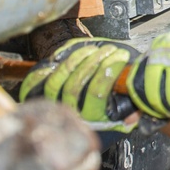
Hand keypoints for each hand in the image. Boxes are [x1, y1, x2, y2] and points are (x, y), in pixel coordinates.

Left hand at [20, 38, 139, 132]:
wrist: (86, 119)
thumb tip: (132, 116)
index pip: (96, 93)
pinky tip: (63, 57)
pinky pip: (35, 82)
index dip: (108, 70)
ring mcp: (54, 107)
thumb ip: (134, 111)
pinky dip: (47, 67)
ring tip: (92, 48)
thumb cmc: (113, 109)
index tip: (121, 55)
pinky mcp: (41, 98)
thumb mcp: (129, 112)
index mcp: (93, 121)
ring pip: (57, 81)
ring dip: (75, 59)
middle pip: (75, 85)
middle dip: (94, 61)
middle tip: (109, 48)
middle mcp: (71, 117)